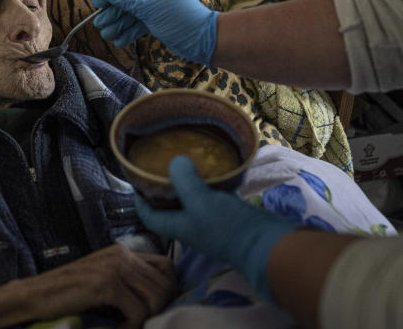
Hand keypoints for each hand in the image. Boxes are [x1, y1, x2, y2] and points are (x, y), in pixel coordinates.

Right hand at [0, 243, 176, 328]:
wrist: (36, 295)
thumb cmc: (68, 293)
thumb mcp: (103, 281)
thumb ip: (127, 283)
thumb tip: (157, 301)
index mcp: (122, 252)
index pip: (166, 266)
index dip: (169, 288)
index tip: (159, 308)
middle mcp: (121, 255)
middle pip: (165, 283)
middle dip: (161, 308)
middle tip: (144, 322)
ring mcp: (114, 268)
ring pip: (155, 297)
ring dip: (147, 318)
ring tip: (131, 327)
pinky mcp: (106, 284)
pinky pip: (138, 311)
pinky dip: (133, 326)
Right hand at [92, 0, 217, 65]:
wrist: (203, 41)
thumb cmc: (181, 19)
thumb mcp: (150, 7)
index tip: (97, 2)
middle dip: (114, 12)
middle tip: (99, 23)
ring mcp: (158, 8)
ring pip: (133, 14)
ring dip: (119, 24)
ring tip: (107, 34)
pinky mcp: (159, 22)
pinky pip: (140, 25)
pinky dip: (130, 32)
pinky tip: (120, 41)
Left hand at [135, 156, 299, 299]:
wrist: (266, 242)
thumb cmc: (228, 226)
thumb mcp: (200, 201)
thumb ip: (184, 181)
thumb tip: (176, 161)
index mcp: (179, 226)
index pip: (150, 216)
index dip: (140, 200)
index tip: (136, 179)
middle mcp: (192, 224)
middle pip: (170, 206)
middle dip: (164, 186)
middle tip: (161, 163)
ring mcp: (212, 220)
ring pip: (193, 198)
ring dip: (189, 181)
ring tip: (186, 159)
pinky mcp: (229, 213)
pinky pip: (215, 194)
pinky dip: (212, 181)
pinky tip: (215, 165)